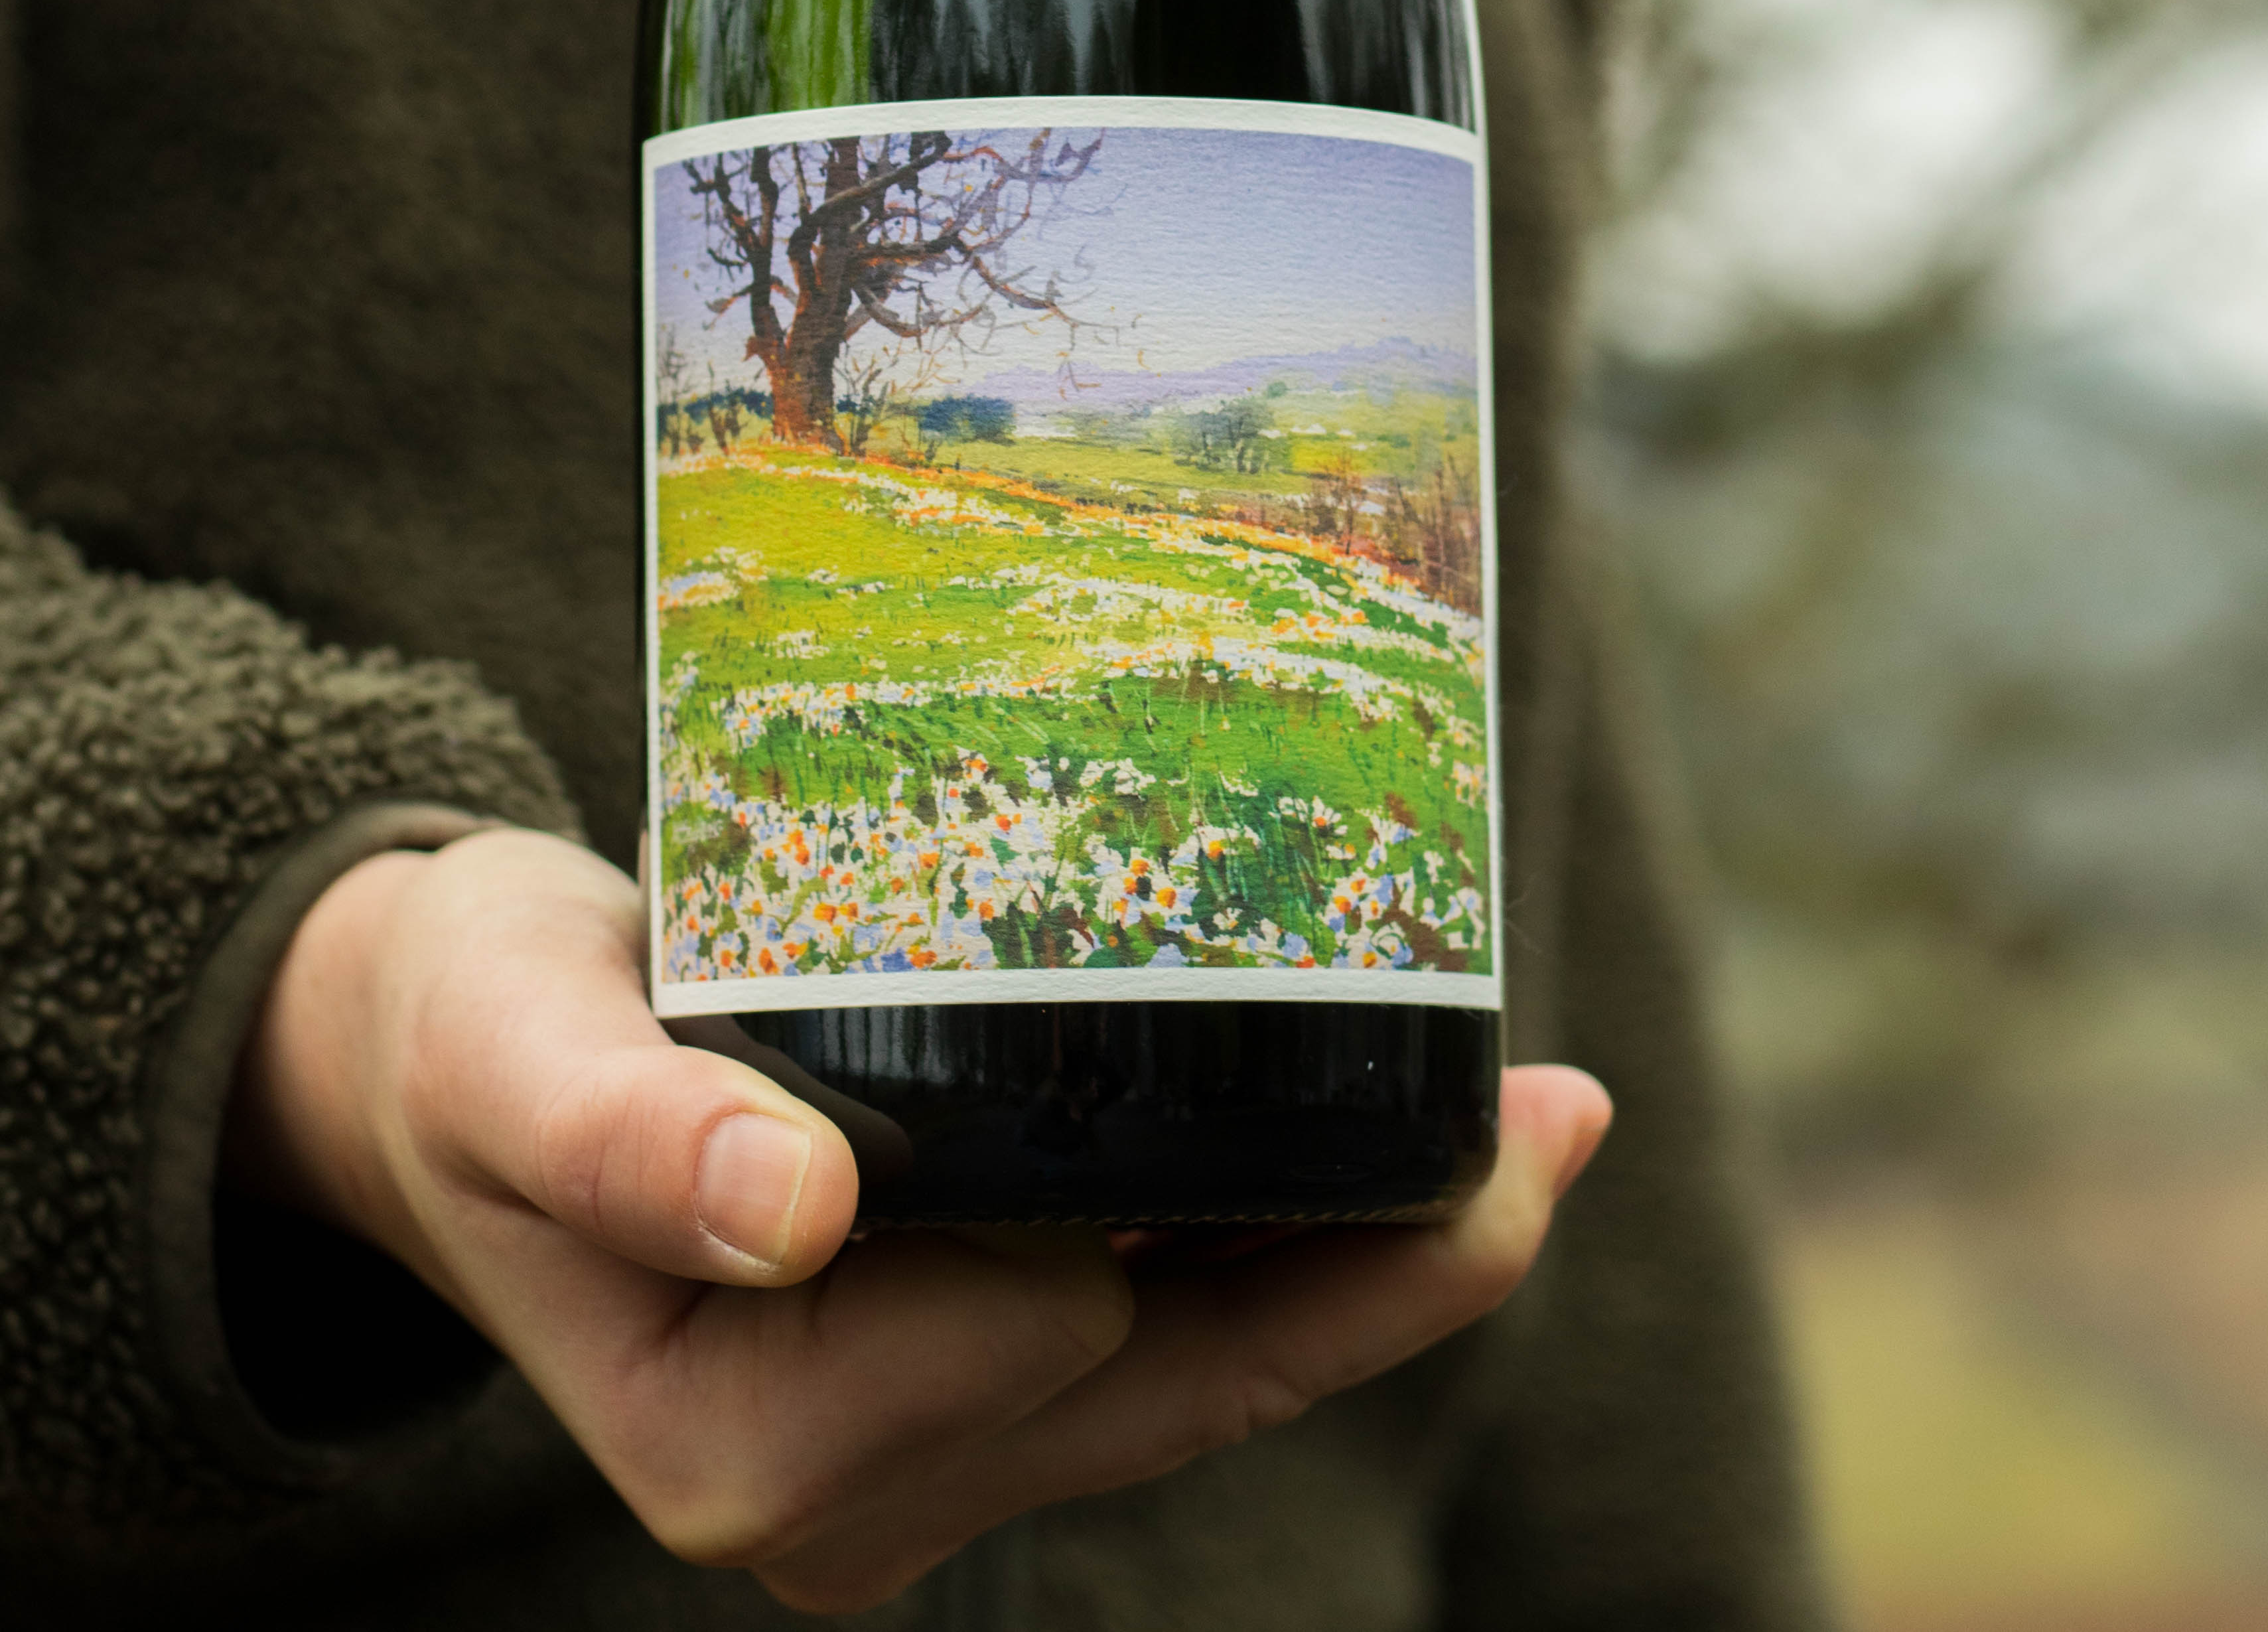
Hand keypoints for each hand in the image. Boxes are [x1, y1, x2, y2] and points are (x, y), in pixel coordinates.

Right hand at [229, 826, 1610, 1613]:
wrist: (444, 1057)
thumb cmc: (476, 1039)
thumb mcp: (513, 1055)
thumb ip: (627, 1139)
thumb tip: (789, 1216)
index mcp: (744, 1453)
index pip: (1037, 1335)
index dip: (1182, 1217)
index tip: (1371, 1084)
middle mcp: (841, 1501)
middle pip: (1165, 1384)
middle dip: (1370, 1259)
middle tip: (1550, 1111)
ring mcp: (910, 1465)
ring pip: (1197, 1377)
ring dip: (1376, 1263)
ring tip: (1539, 1122)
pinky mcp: (957, 1390)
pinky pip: (1169, 1347)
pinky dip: (1302, 1258)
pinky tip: (1429, 1162)